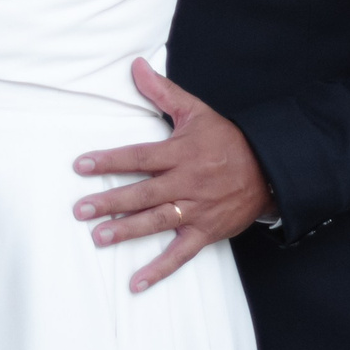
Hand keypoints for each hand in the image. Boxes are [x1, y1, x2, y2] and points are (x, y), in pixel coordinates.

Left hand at [72, 59, 276, 292]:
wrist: (269, 170)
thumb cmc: (227, 140)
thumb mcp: (196, 112)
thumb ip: (163, 92)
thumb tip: (136, 66)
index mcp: (181, 153)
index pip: (139, 157)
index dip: (109, 161)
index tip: (81, 165)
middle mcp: (186, 182)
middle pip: (143, 192)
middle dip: (111, 201)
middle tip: (81, 209)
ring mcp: (197, 209)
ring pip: (158, 221)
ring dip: (128, 231)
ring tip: (99, 237)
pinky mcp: (206, 231)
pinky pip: (181, 254)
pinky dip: (159, 269)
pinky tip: (136, 282)